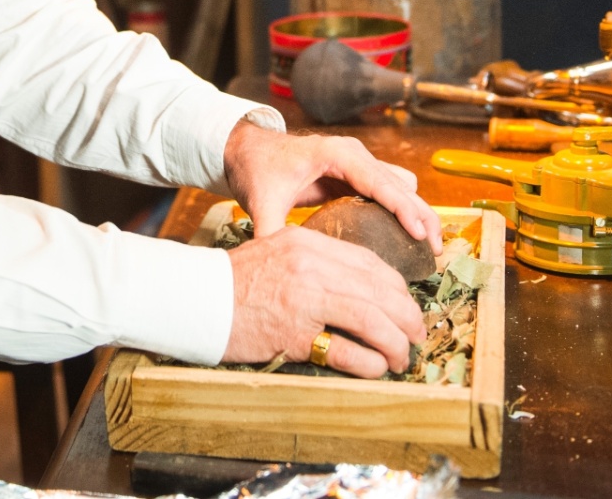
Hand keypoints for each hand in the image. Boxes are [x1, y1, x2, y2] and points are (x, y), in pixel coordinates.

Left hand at [221, 120, 441, 251]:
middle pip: (400, 183)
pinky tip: (409, 239)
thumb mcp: (262, 200)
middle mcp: (354, 155)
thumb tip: (275, 263)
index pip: (378, 181)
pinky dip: (404, 212)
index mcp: (336, 154)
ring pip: (401, 187)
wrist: (250, 150)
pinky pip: (390, 192)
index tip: (420, 233)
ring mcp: (359, 164)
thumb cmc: (258, 169)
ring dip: (417, 213)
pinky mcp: (357, 176)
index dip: (402, 207)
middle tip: (436, 250)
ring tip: (429, 248)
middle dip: (421, 214)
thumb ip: (269, 229)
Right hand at [222, 225, 425, 376]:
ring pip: (374, 321)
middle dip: (408, 316)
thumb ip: (315, 262)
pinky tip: (377, 369)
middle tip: (416, 334)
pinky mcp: (295, 334)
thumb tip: (357, 287)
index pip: (371, 264)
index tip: (406, 304)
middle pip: (381, 291)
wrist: (195, 298)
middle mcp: (312, 266)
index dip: (397, 288)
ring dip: (396, 344)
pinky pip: (349, 351)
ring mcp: (305, 300)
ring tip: (402, 357)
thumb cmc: (234, 280)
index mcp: (309, 243)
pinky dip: (370, 363)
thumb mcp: (277, 251)